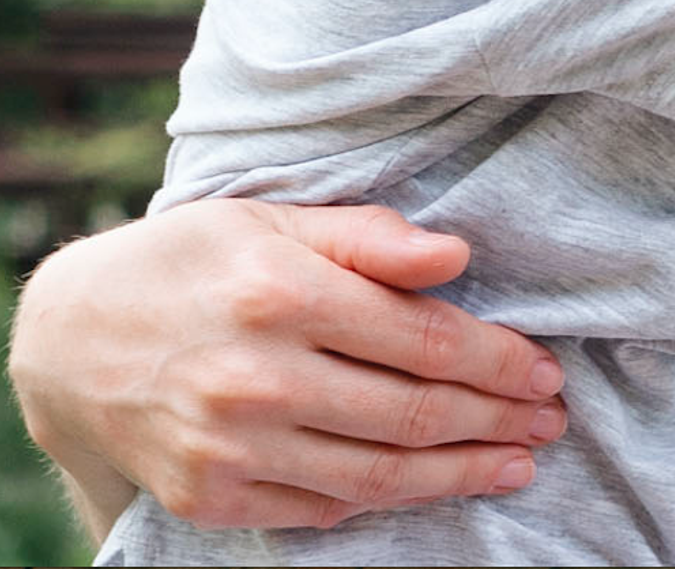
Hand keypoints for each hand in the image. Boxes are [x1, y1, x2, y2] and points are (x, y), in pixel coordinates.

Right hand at [10, 199, 565, 533]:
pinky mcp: (210, 496)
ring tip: (516, 465)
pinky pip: (320, 509)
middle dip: (497, 420)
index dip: (498, 359)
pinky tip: (432, 487)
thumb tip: (458, 255)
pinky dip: (385, 503)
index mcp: (285, 294)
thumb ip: (369, 238)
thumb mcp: (275, 218)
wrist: (68, 337)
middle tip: (551, 420)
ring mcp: (232, 446)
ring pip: (377, 475)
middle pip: (413, 413)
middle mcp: (259, 377)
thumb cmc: (193, 260)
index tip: (546, 369)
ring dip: (461, 475)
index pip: (425, 338)